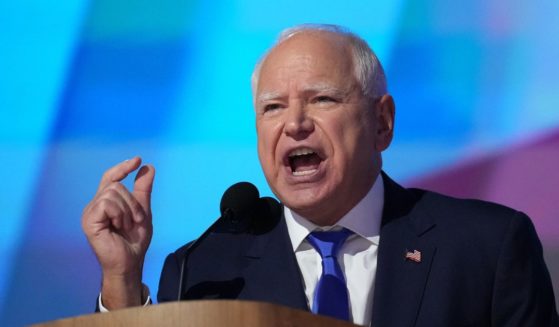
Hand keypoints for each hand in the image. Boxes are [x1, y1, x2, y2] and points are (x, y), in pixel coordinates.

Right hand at [82, 157, 154, 308]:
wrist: (130, 262)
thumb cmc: (135, 240)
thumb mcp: (143, 210)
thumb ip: (143, 189)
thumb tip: (148, 167)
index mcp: (106, 202)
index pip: (110, 177)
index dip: (122, 167)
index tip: (137, 160)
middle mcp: (95, 205)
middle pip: (116, 185)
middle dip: (132, 202)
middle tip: (135, 220)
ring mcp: (90, 212)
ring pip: (112, 192)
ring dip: (128, 210)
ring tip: (126, 226)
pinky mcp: (88, 220)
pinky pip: (107, 203)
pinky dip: (119, 214)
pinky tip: (118, 227)